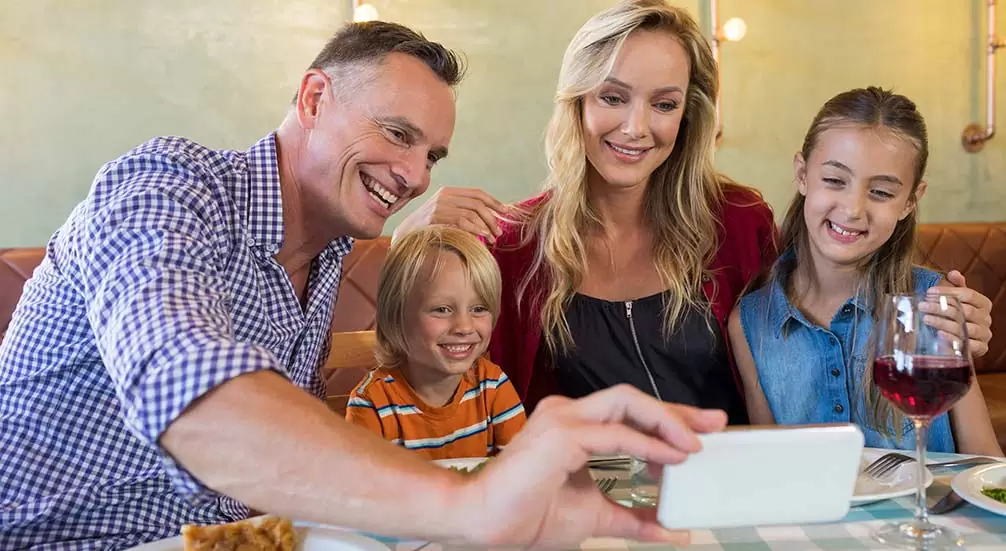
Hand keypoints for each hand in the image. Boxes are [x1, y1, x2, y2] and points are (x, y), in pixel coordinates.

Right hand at [392, 187, 505, 243]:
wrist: (404, 235)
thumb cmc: (427, 228)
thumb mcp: (445, 215)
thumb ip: (463, 212)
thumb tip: (490, 218)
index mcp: (449, 192)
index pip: (477, 193)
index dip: (493, 202)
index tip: (505, 212)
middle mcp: (444, 195)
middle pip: (477, 203)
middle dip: (492, 217)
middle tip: (499, 232)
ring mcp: (439, 206)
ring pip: (471, 212)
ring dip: (485, 226)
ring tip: (492, 238)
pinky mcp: (435, 217)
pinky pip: (461, 221)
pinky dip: (474, 228)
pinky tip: (481, 236)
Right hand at [456, 385, 727, 548]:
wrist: (483, 523)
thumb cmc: (527, 515)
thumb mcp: (596, 516)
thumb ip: (634, 519)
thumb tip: (674, 531)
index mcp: (575, 427)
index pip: (631, 414)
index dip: (670, 420)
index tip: (704, 433)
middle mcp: (569, 413)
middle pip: (633, 399)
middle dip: (678, 411)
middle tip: (715, 424)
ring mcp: (564, 418)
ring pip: (626, 402)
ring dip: (666, 419)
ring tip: (695, 444)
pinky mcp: (561, 432)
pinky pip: (615, 433)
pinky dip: (648, 443)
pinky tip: (671, 457)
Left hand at [924, 270, 993, 357]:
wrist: (965, 340)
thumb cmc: (959, 316)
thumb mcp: (958, 299)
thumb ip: (956, 285)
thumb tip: (953, 273)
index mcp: (983, 304)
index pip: (968, 294)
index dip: (947, 292)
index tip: (929, 292)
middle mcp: (986, 318)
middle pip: (964, 310)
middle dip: (940, 307)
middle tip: (922, 306)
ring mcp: (984, 334)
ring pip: (963, 327)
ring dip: (942, 322)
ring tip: (926, 318)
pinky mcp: (980, 348)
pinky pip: (966, 343)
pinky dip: (952, 338)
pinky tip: (938, 334)